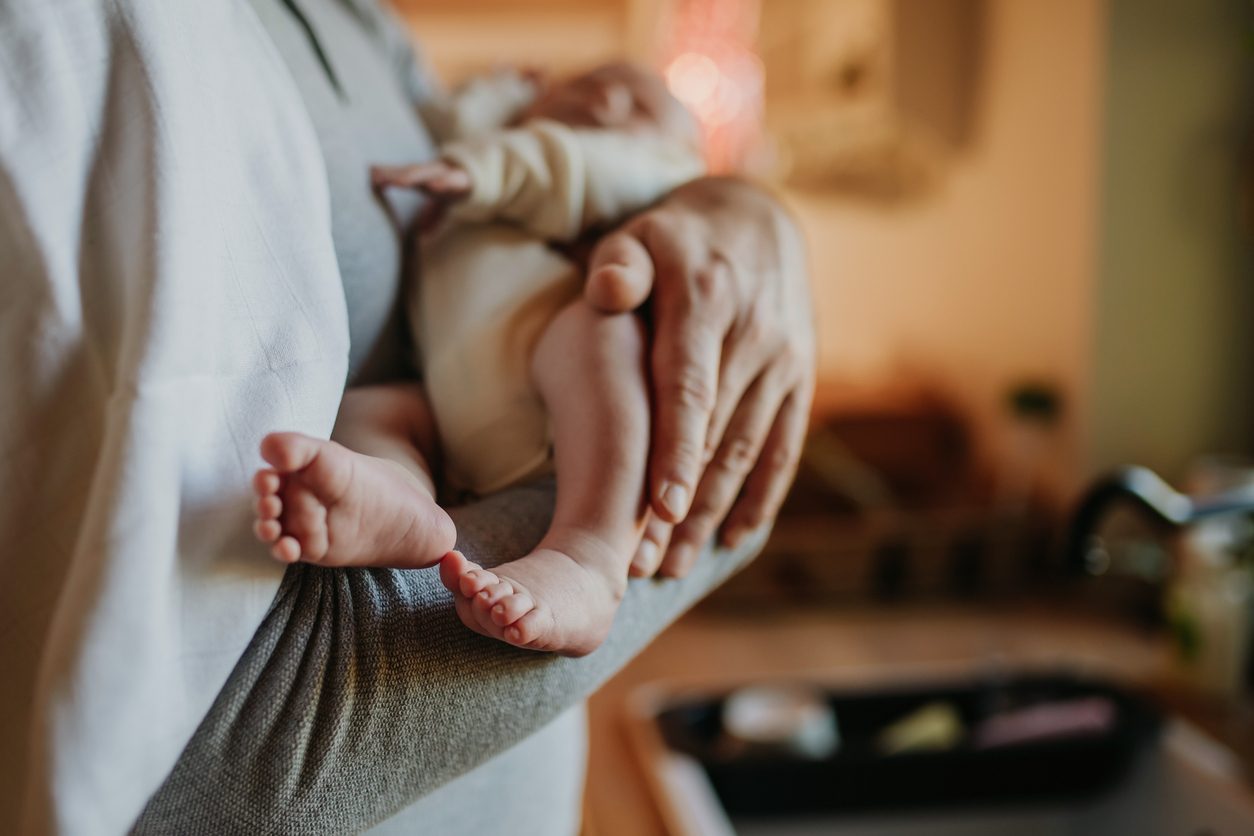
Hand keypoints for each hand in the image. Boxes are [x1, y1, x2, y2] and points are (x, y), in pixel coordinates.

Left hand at [370, 161, 471, 231]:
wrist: (480, 178)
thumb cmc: (453, 188)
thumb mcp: (441, 203)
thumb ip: (429, 217)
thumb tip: (422, 235)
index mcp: (423, 177)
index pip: (401, 176)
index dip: (386, 176)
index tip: (370, 178)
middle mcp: (432, 173)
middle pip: (410, 172)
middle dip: (394, 174)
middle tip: (375, 177)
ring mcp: (446, 174)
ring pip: (428, 174)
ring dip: (413, 177)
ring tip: (400, 182)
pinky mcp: (462, 179)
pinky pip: (452, 180)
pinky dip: (444, 182)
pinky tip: (436, 186)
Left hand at [586, 177, 814, 577]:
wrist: (760, 218)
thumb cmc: (676, 237)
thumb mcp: (640, 231)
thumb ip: (619, 262)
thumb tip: (610, 291)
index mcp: (708, 303)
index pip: (691, 388)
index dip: (678, 451)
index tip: (663, 509)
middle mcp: (756, 338)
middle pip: (716, 437)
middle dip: (684, 507)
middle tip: (645, 565)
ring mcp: (785, 362)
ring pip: (747, 453)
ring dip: (714, 515)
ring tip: (674, 567)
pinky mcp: (800, 380)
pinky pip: (784, 448)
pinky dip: (762, 496)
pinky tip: (735, 539)